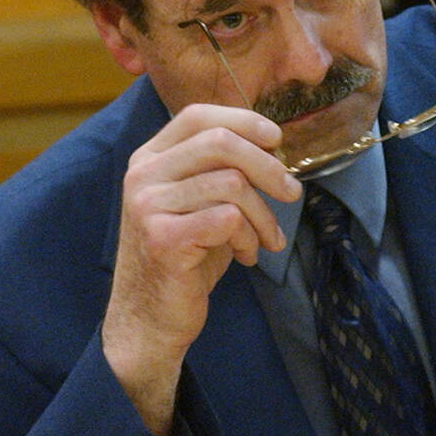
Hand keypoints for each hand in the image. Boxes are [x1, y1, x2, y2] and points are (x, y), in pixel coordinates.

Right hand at [102, 104, 301, 435]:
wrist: (150, 319)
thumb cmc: (185, 257)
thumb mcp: (200, 202)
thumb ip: (221, 170)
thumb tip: (273, 145)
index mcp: (149, 158)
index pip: (197, 116)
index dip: (242, 119)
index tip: (276, 139)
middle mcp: (143, 174)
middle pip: (220, 142)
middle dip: (267, 166)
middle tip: (292, 193)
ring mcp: (148, 205)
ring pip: (231, 183)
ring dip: (262, 215)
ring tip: (264, 240)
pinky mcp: (162, 237)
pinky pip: (227, 219)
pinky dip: (248, 237)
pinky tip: (245, 257)